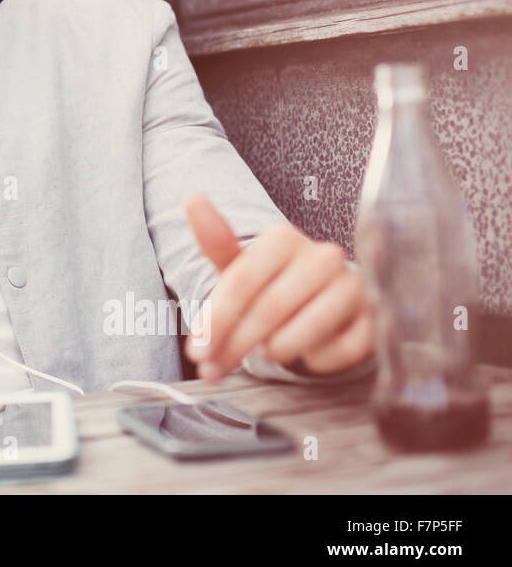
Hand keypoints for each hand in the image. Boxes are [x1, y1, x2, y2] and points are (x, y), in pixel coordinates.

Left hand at [182, 194, 373, 380]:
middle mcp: (323, 256)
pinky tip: (307, 353)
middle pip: (270, 308)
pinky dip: (316, 360)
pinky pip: (341, 350)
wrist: (322, 302)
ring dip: (276, 351)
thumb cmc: (271, 285)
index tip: (197, 351)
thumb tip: (192, 197)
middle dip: (237, 344)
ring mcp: (354, 287)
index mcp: (284, 238)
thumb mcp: (239, 266)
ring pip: (307, 330)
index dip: (216, 319)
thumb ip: (215, 240)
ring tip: (266, 351)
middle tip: (214, 369)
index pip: (242, 281)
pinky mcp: (374, 319)